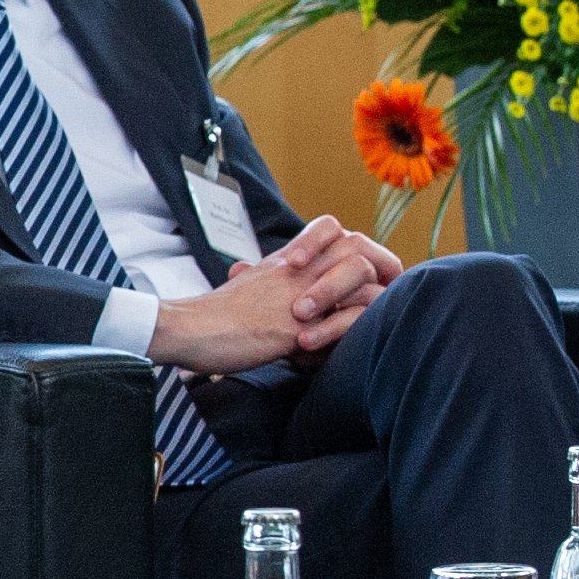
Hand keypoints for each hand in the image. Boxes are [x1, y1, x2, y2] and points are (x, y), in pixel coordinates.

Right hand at [151, 218, 391, 370]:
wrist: (188, 329)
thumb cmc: (210, 318)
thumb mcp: (246, 290)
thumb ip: (270, 287)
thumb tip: (274, 295)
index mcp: (285, 261)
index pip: (336, 233)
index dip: (361, 250)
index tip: (372, 275)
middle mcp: (297, 269)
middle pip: (359, 246)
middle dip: (384, 269)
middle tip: (390, 292)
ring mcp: (301, 294)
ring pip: (361, 275)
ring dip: (373, 301)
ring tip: (371, 323)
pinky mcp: (298, 325)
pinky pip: (349, 318)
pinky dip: (355, 331)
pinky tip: (345, 345)